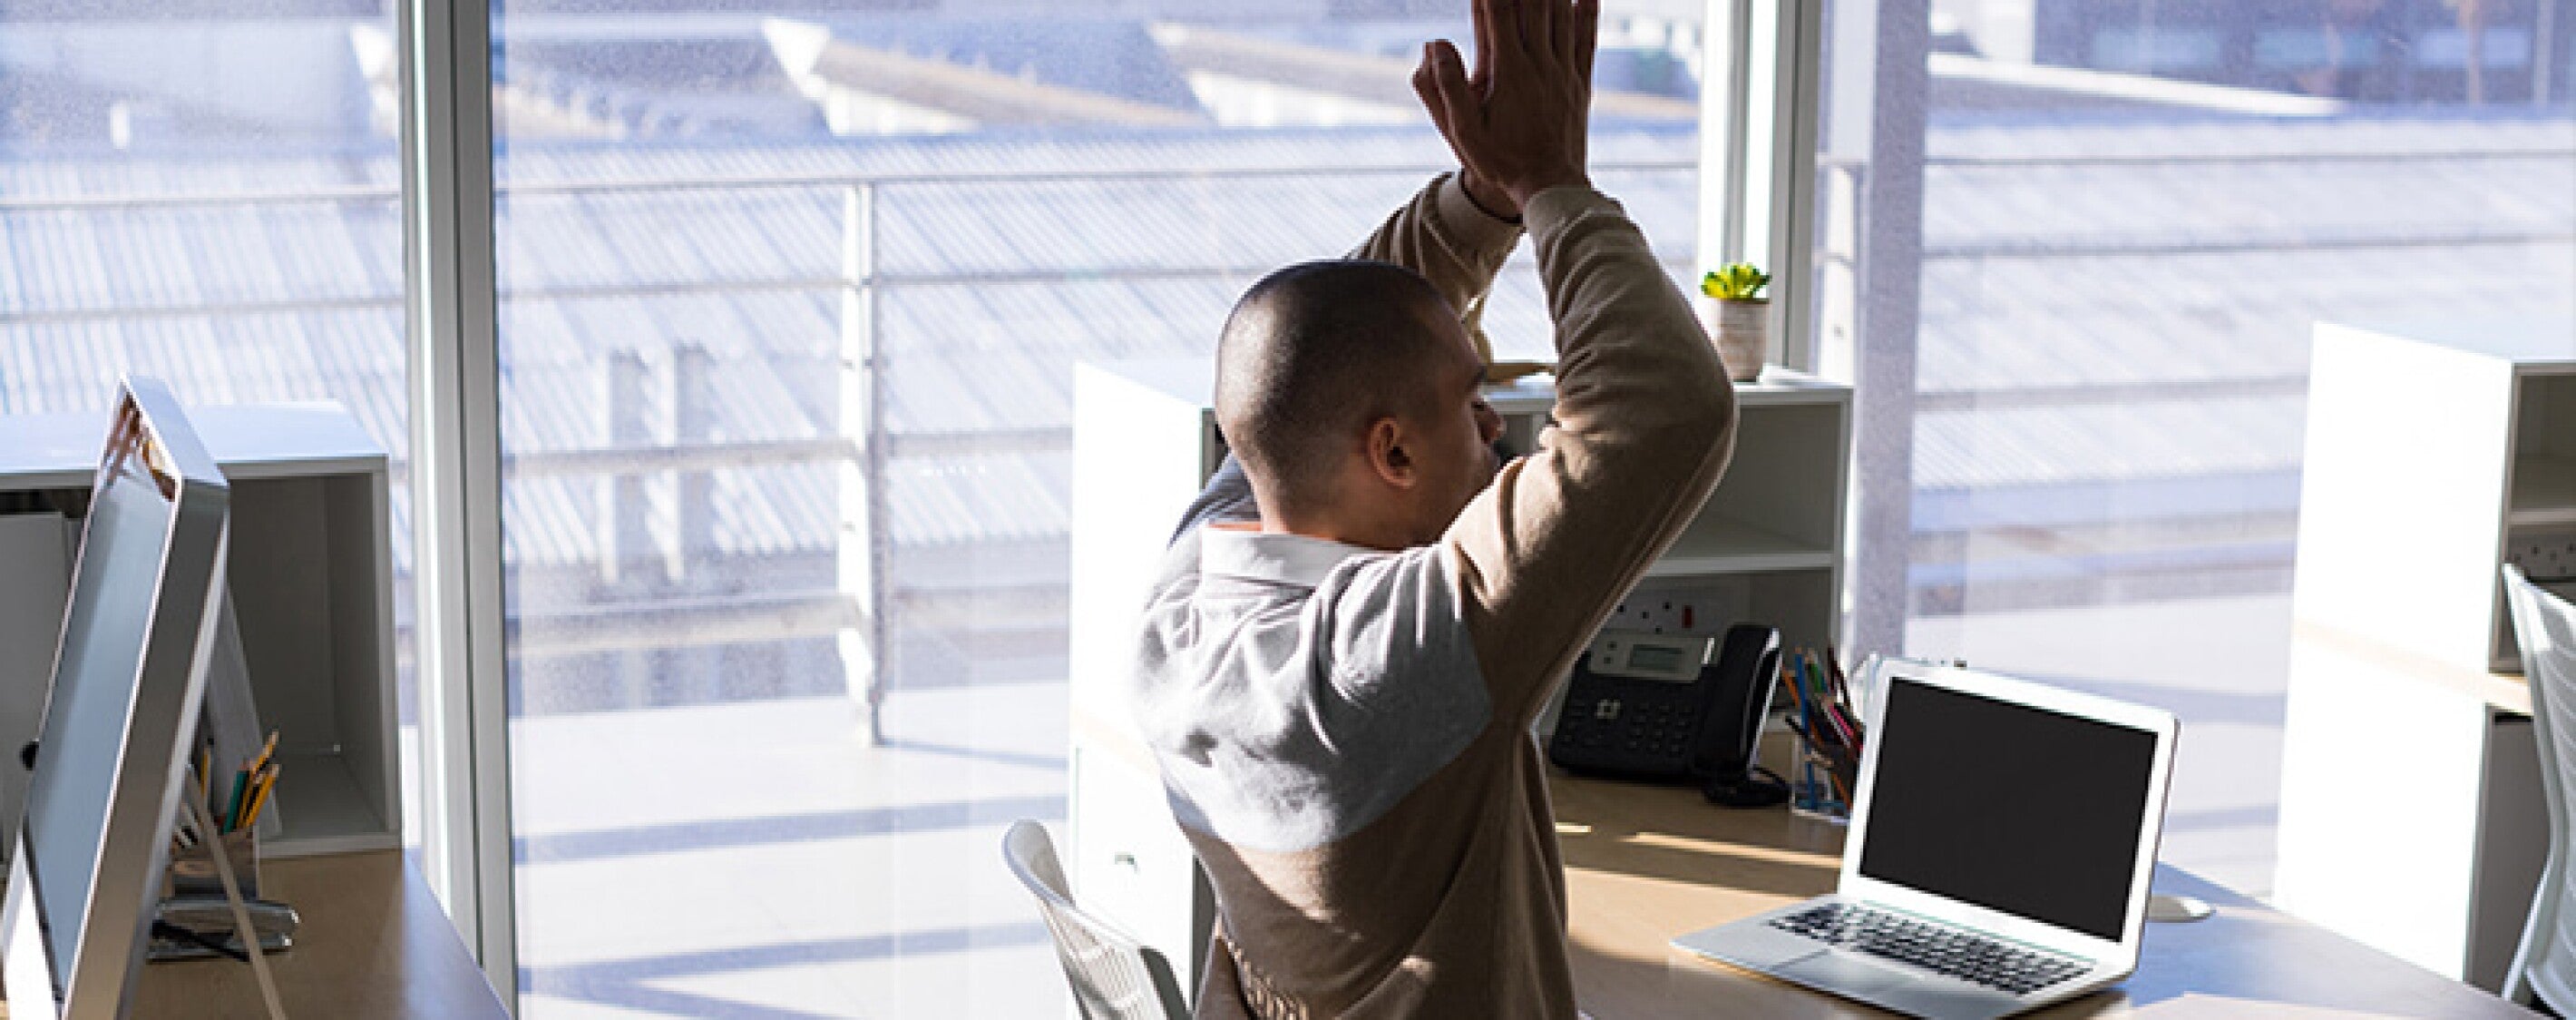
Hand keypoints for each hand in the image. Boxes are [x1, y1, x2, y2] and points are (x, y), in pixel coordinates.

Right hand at [1413, 0, 1597, 217]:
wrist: (1550, 188)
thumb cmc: (1500, 161)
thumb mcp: (1461, 130)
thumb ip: (1445, 86)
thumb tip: (1433, 44)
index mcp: (1506, 71)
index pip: (1495, 10)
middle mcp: (1538, 62)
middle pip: (1531, 2)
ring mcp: (1562, 69)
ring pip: (1560, 11)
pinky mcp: (1579, 81)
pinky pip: (1586, 36)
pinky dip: (1587, 9)